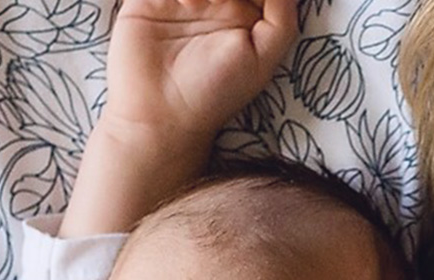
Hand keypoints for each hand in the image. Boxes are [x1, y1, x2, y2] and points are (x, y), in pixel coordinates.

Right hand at [60, 0, 297, 236]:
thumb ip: (282, 17)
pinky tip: (185, 3)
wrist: (161, 114)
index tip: (253, 4)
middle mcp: (216, 4)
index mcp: (246, 15)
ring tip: (200, 4)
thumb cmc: (215, 93)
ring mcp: (184, 1)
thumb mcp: (263, 57)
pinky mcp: (151, 1)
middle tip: (222, 1)